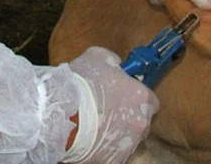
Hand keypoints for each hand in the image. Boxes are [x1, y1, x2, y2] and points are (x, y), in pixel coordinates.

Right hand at [62, 47, 157, 163]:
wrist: (60, 114)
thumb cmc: (79, 85)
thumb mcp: (97, 56)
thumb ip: (113, 60)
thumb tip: (116, 64)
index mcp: (141, 97)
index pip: (151, 100)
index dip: (137, 97)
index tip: (125, 94)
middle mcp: (140, 122)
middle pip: (141, 121)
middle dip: (128, 116)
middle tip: (107, 109)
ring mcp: (128, 143)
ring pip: (128, 138)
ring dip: (116, 131)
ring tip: (94, 124)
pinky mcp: (114, 159)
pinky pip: (114, 153)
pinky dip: (105, 147)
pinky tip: (90, 137)